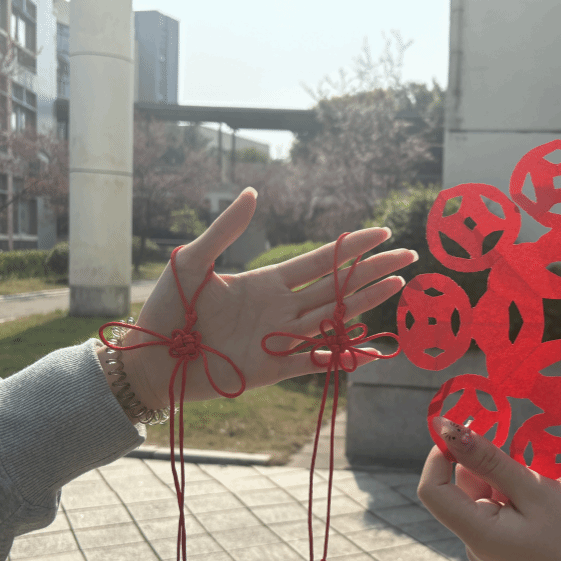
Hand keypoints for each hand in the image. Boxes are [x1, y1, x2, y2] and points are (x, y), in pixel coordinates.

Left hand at [119, 188, 416, 409]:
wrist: (151, 360)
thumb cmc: (167, 310)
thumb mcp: (192, 261)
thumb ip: (225, 230)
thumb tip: (253, 192)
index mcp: (267, 282)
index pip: (320, 261)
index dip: (352, 247)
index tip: (382, 233)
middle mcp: (282, 308)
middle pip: (338, 286)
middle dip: (374, 270)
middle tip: (409, 256)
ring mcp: (282, 339)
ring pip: (335, 318)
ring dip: (367, 302)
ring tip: (399, 285)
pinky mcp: (275, 368)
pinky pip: (316, 362)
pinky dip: (344, 358)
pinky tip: (372, 350)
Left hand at [417, 417, 560, 560]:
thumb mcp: (534, 489)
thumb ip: (489, 459)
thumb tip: (447, 429)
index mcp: (476, 533)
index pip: (432, 488)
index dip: (442, 453)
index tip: (470, 427)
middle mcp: (474, 542)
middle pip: (460, 487)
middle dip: (485, 462)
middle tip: (524, 455)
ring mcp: (488, 545)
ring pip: (482, 492)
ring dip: (505, 475)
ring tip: (542, 483)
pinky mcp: (503, 544)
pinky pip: (497, 506)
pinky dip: (514, 491)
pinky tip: (543, 497)